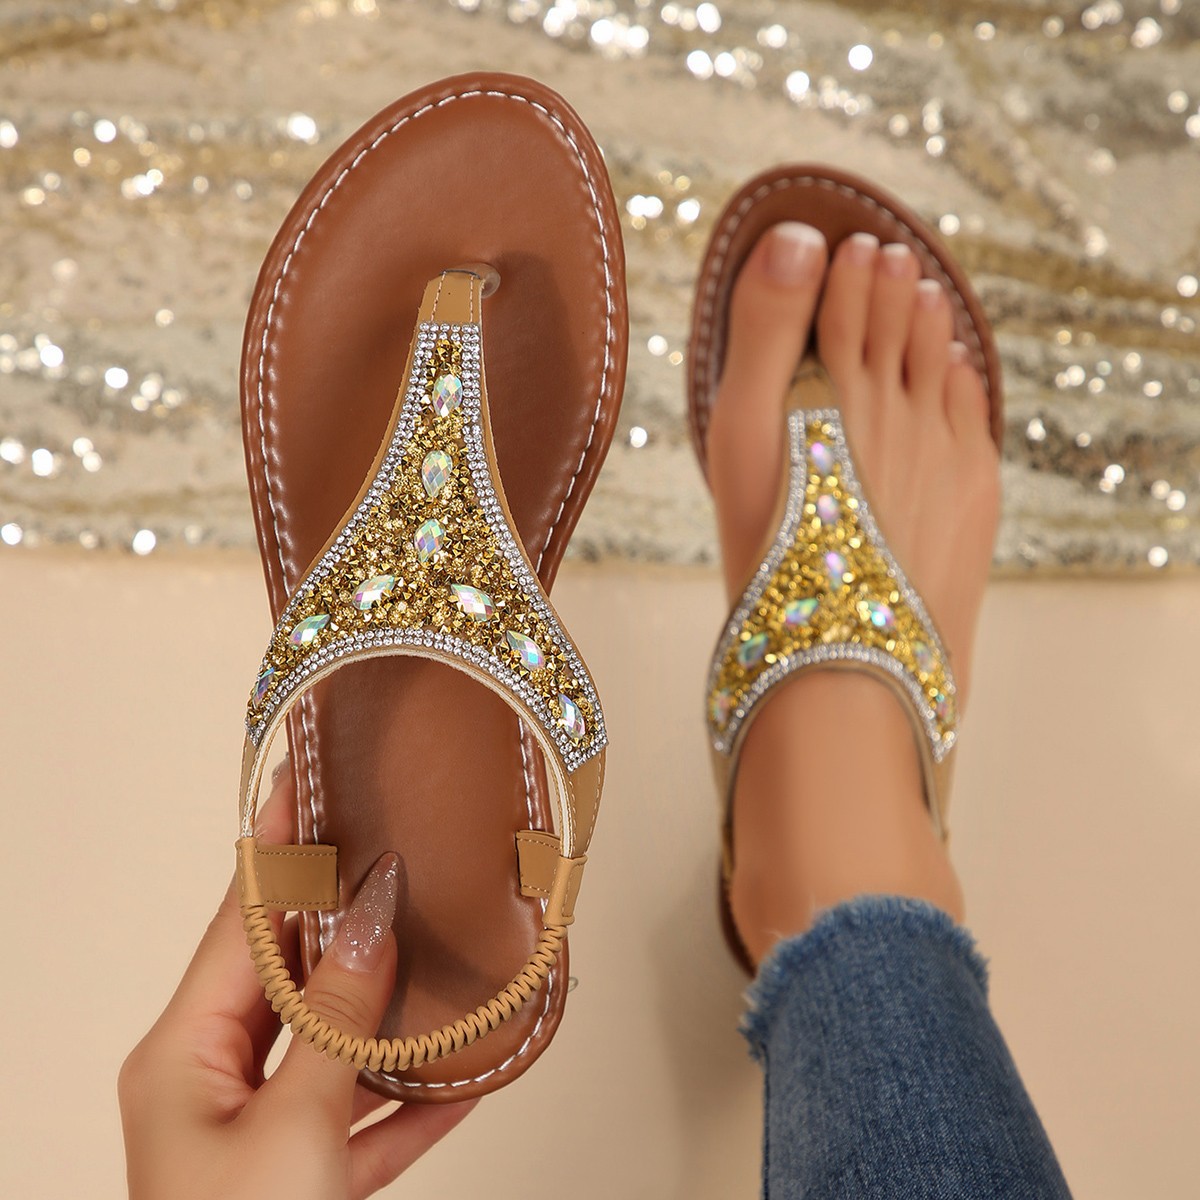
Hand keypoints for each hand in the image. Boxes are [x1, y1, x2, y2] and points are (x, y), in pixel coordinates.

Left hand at [119, 763, 475, 1198]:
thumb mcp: (289, 1130)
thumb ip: (336, 1022)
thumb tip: (371, 920)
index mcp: (184, 1054)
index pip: (239, 922)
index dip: (277, 850)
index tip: (305, 784)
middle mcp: (213, 1080)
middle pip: (289, 972)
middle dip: (343, 915)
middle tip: (392, 850)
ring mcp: (260, 1130)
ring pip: (334, 1039)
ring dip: (390, 1002)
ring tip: (437, 939)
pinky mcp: (304, 1176)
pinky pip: (364, 1114)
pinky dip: (411, 1092)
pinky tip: (465, 1067)